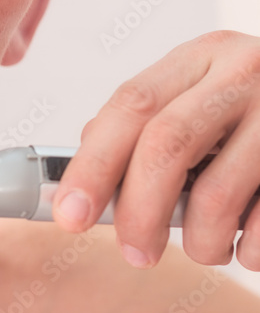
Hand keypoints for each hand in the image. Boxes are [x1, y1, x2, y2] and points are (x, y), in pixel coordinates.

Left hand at [52, 30, 259, 270]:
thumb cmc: (242, 110)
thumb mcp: (193, 95)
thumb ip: (142, 125)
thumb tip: (86, 176)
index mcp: (197, 60)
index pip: (129, 106)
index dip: (93, 165)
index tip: (70, 214)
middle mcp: (240, 74)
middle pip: (165, 145)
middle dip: (138, 212)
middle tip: (134, 252)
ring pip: (216, 195)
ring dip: (200, 241)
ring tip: (204, 246)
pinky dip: (247, 250)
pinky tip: (242, 242)